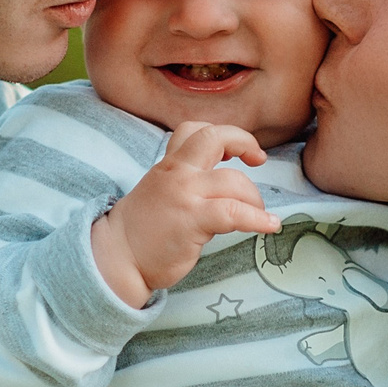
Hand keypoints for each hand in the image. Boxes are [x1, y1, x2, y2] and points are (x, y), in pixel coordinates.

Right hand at [92, 123, 281, 306]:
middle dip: (245, 142)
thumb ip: (183, 179)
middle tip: (259, 160)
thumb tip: (220, 181)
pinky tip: (270, 225)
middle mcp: (176, 173)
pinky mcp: (192, 221)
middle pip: (215, 138)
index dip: (222, 133)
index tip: (239, 151)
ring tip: (260, 214)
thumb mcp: (159, 191)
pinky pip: (235, 213)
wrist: (117, 257)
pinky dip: (259, 219)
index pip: (194, 130)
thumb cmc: (142, 230)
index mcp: (168, 165)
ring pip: (234, 181)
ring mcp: (184, 195)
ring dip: (255, 198)